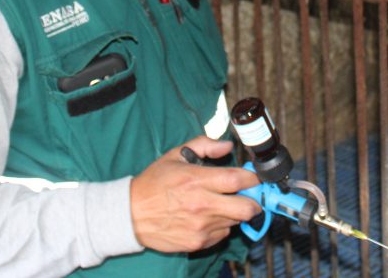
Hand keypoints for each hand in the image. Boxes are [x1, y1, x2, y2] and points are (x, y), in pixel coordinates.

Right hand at [130, 136, 260, 252]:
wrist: (131, 214)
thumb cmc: (153, 183)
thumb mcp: (175, 155)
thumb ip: (204, 145)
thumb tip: (227, 146)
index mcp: (196, 180)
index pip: (238, 180)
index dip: (254, 178)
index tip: (256, 177)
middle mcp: (202, 205)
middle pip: (247, 208)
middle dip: (253, 201)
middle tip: (248, 195)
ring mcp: (201, 226)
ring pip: (236, 221)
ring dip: (234, 213)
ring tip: (221, 204)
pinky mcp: (198, 242)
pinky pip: (222, 234)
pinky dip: (221, 225)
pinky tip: (208, 217)